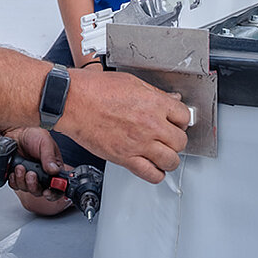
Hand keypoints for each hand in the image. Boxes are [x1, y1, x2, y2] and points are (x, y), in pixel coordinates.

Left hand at [2, 126, 63, 198]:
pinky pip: (16, 186)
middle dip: (34, 185)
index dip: (54, 193)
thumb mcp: (45, 142)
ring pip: (27, 189)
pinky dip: (14, 180)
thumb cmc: (33, 135)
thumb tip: (54, 171)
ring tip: (20, 167)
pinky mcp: (17, 176)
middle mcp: (42, 175)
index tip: (47, 192)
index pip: (58, 187)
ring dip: (22, 180)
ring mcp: (29, 176)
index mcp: (53, 168)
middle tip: (31, 174)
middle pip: (40, 191)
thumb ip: (49, 156)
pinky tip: (14, 171)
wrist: (16, 132)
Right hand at [59, 68, 190, 184]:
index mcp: (153, 103)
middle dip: (176, 139)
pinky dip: (156, 173)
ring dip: (169, 158)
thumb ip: (154, 94)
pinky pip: (152, 175)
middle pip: (181, 141)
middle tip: (168, 136)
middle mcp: (150, 125)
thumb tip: (170, 99)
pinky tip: (152, 166)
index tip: (176, 121)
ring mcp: (139, 144)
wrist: (73, 101)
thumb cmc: (95, 88)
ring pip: (171, 161)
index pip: (184, 116)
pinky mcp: (125, 158)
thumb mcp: (131, 82)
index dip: (181, 119)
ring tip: (162, 153)